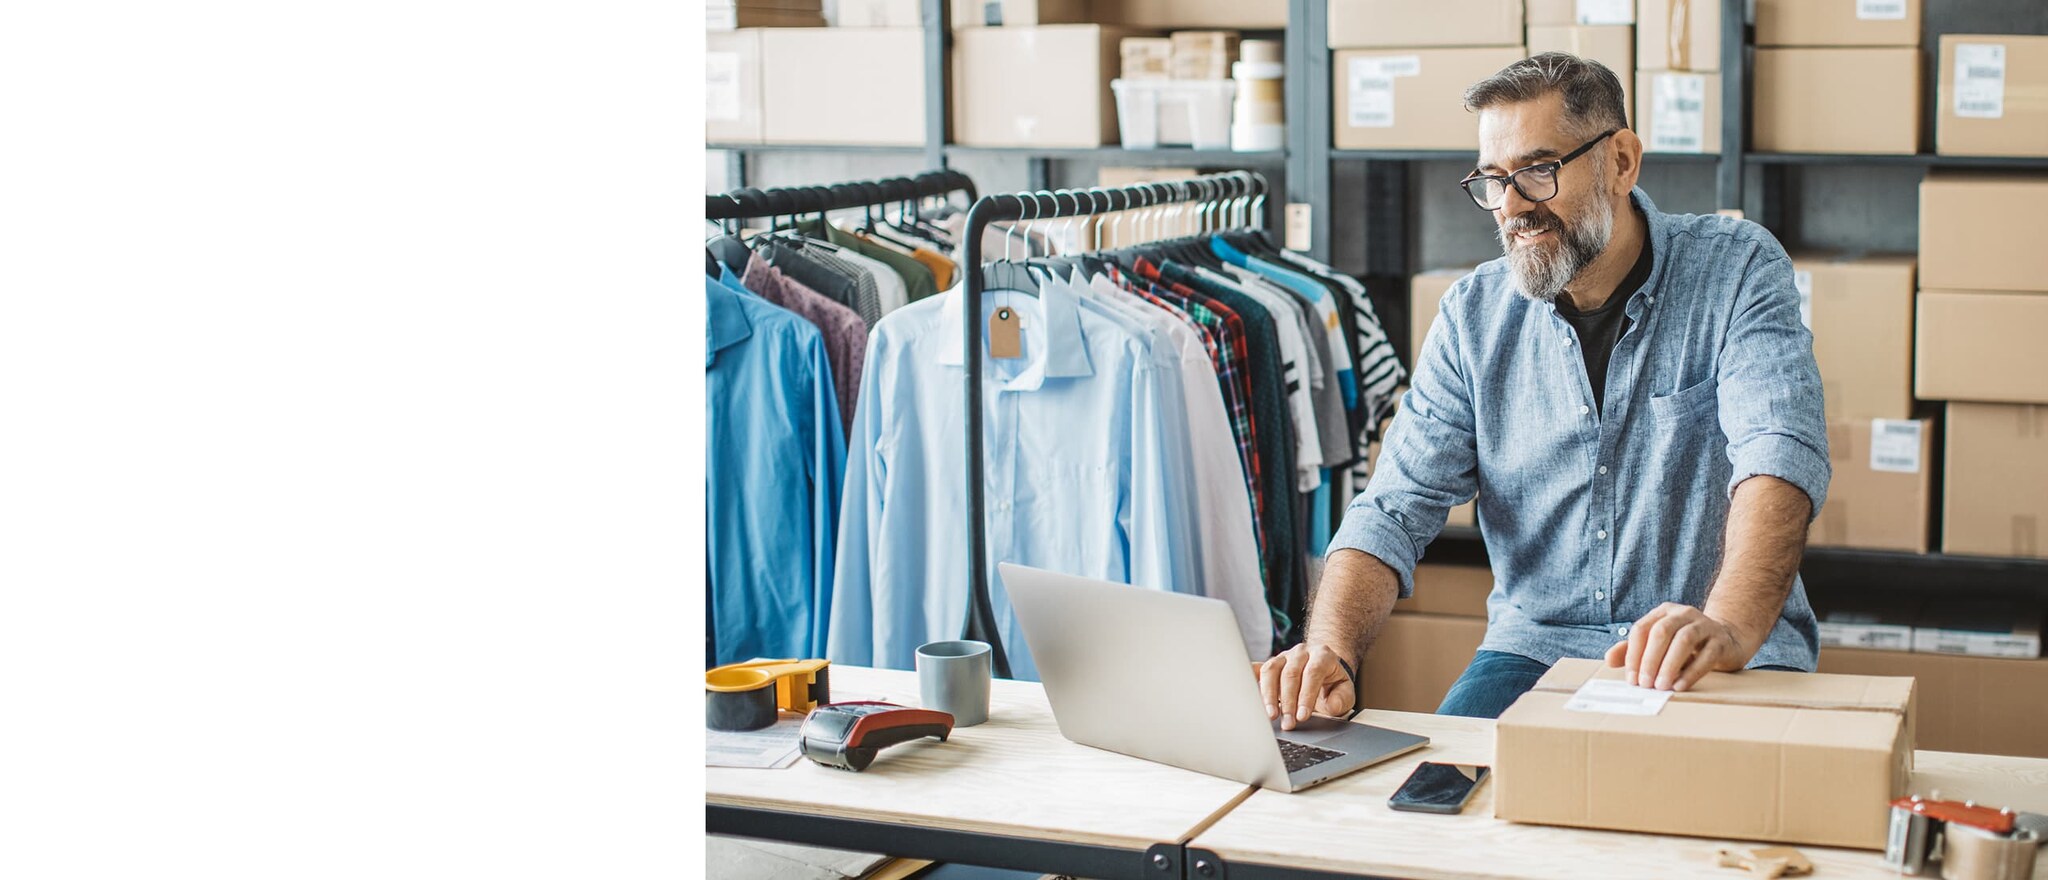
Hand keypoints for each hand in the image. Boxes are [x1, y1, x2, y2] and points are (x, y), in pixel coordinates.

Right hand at [1258, 643, 1355, 729]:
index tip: (1302, 716)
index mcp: (1322, 655)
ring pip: (1271, 671)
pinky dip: (1250, 679)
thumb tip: (1331, 706)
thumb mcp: (1345, 692)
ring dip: (1269, 695)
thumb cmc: (1332, 684)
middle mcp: (1301, 652)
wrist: (1324, 670)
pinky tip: (1246, 692)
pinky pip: (1258, 669)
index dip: (1306, 696)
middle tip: (1288, 723)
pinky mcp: (1271, 664)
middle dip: (1288, 702)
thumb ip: (1342, 699)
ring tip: (1271, 715)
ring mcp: (1284, 656)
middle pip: (1290, 674)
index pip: (1312, 673)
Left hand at [1602, 603, 1749, 691]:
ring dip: (1669, 665)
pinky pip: (1706, 655)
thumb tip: (1608, 660)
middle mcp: (1683, 614)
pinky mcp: (1721, 641)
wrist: (1727, 641)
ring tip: (1661, 686)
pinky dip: (1691, 672)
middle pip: (1661, 632)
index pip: (1641, 629)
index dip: (1633, 654)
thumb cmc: (1684, 646)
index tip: (1631, 679)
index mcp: (1663, 613)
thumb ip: (1633, 651)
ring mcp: (1704, 625)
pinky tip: (1680, 686)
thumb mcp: (1657, 645)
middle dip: (1650, 660)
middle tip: (1645, 684)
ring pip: (1684, 640)